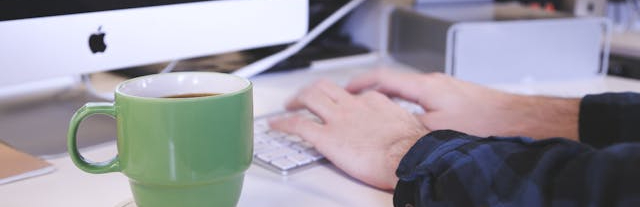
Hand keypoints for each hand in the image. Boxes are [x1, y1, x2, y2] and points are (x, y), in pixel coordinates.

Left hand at [270, 79, 428, 189]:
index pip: (352, 94)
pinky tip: (275, 125)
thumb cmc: (412, 148)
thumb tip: (397, 131)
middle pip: (325, 87)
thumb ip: (395, 123)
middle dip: (311, 89)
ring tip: (288, 105)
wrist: (408, 158)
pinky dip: (283, 123)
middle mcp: (353, 105)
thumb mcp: (407, 126)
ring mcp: (338, 119)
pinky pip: (298, 125)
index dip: (341, 97)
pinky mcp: (326, 137)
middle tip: (304, 96)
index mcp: (373, 102)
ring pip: (309, 97)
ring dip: (295, 99)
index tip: (339, 102)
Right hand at [347, 69, 579, 140]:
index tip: (346, 88)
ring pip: (410, 93)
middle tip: (358, 101)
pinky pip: (424, 99)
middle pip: (394, 84)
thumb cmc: (485, 123)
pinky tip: (413, 122)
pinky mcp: (456, 98)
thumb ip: (409, 130)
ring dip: (393, 101)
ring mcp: (446, 89)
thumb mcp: (437, 132)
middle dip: (374, 92)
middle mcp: (434, 83)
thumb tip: (391, 136)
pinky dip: (410, 107)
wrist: (518, 120)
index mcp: (425, 87)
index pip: (383, 78)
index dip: (360, 83)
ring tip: (381, 113)